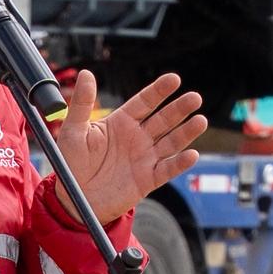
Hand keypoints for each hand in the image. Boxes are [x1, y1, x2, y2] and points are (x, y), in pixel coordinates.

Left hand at [53, 70, 208, 227]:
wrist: (74, 199)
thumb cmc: (71, 163)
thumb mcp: (73, 131)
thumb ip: (82, 104)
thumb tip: (86, 74)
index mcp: (121, 122)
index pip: (145, 102)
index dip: (159, 91)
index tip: (174, 79)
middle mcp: (137, 137)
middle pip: (163, 119)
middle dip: (180, 108)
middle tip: (195, 98)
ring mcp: (144, 158)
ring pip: (171, 142)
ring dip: (186, 132)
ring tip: (201, 121)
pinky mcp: (147, 180)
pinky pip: (167, 170)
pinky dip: (180, 163)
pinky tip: (191, 155)